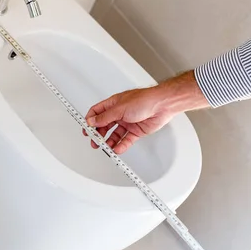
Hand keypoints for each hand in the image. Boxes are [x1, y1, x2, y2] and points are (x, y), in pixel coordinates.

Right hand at [84, 71, 208, 153]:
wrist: (163, 105)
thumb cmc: (144, 100)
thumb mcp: (119, 108)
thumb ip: (104, 117)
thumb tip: (92, 121)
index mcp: (113, 104)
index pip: (96, 113)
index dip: (90, 121)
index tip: (87, 129)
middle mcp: (119, 113)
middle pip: (104, 125)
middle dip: (98, 134)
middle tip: (94, 142)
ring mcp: (127, 122)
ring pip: (114, 134)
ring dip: (109, 141)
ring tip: (106, 148)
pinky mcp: (136, 131)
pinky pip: (126, 140)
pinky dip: (121, 145)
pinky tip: (117, 149)